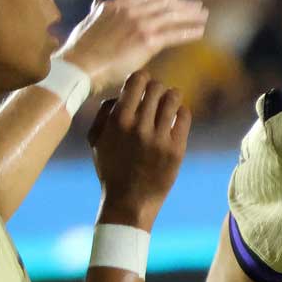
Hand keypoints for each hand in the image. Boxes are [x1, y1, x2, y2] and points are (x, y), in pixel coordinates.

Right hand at [60, 0, 209, 96]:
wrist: (78, 66)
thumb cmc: (78, 52)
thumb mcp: (87, 24)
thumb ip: (97, 13)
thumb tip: (97, 4)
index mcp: (115, 6)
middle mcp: (129, 10)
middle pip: (163, 3)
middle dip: (181, 4)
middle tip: (196, 5)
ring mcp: (140, 24)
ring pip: (172, 16)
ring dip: (190, 15)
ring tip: (203, 16)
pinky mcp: (148, 40)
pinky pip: (174, 34)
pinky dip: (189, 31)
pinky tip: (200, 31)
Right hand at [88, 72, 190, 228]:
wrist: (129, 202)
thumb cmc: (111, 169)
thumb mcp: (96, 140)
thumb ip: (105, 112)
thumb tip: (121, 92)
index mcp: (118, 121)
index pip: (137, 80)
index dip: (142, 79)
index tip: (143, 86)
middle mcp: (139, 126)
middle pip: (157, 87)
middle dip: (157, 89)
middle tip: (156, 98)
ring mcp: (159, 138)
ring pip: (174, 97)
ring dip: (171, 97)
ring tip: (168, 104)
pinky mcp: (176, 149)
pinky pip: (185, 115)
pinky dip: (181, 112)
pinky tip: (175, 118)